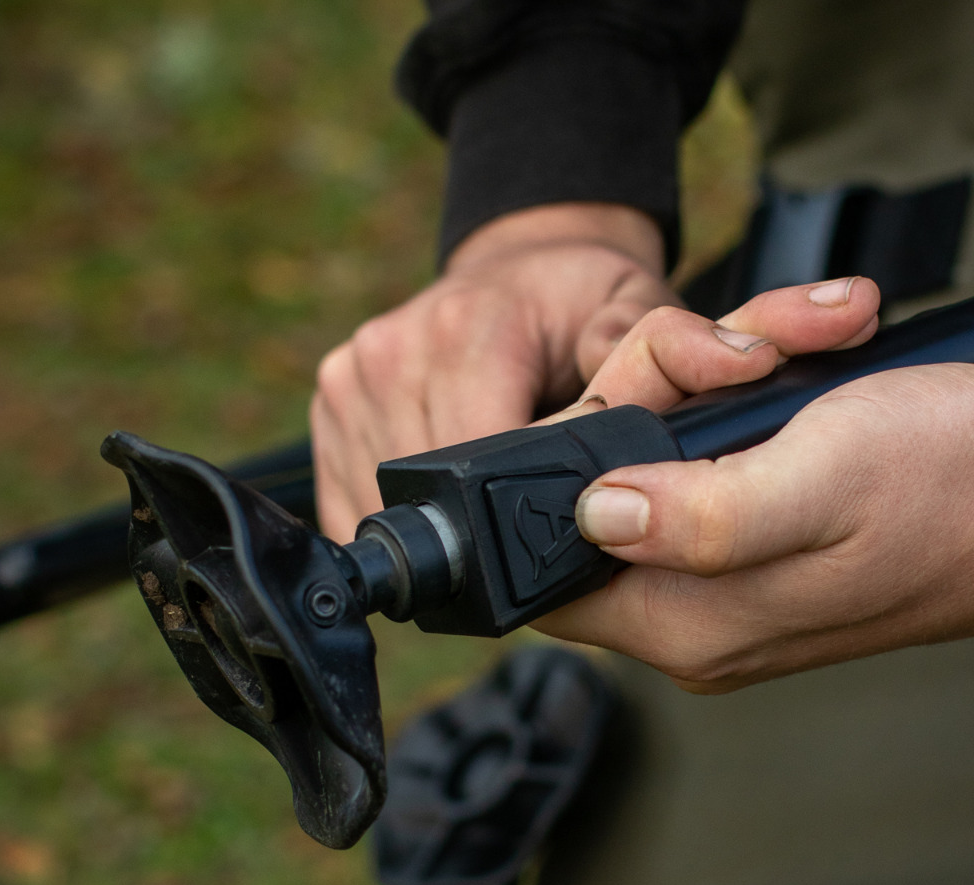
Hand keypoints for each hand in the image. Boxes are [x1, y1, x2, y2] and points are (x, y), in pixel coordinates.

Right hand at [310, 203, 679, 541]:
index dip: (517, 513)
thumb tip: (634, 408)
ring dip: (433, 531)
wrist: (518, 264)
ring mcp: (351, 381)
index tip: (556, 524)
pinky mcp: (330, 405)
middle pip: (429, 498)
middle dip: (477, 530)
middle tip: (524, 527)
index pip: (476, 467)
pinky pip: (347, 499)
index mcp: (464, 333)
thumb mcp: (631, 307)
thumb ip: (643, 353)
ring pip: (382, 508)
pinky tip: (438, 511)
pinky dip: (393, 521)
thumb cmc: (576, 299)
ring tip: (481, 513)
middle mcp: (392, 355)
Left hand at [535, 302, 973, 692]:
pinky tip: (810, 362)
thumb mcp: (820, 480)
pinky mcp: (766, 546)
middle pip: (599, 503)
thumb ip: (695, 515)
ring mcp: (731, 583)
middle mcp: (700, 617)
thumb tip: (594, 515)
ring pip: (658, 466)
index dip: (551, 490)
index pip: (552, 580)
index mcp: (693, 623)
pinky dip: (749, 401)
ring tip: (799, 345)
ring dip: (714, 382)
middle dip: (652, 398)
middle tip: (736, 357)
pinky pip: (713, 464)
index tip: (613, 416)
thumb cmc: (965, 485)